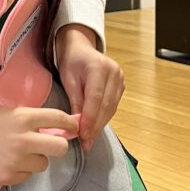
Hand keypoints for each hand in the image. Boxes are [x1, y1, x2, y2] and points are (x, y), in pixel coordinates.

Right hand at [0, 106, 77, 185]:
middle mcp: (23, 139)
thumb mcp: (11, 113)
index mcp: (24, 118)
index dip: (70, 123)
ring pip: (43, 165)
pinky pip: (26, 177)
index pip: (59, 119)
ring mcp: (16, 160)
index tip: (73, 127)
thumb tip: (59, 129)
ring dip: (35, 160)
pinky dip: (20, 171)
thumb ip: (33, 121)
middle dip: (58, 147)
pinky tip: (6, 163)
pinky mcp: (8, 177)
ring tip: (17, 154)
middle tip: (48, 146)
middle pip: (61, 148)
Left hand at [55, 24, 124, 150]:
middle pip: (105, 106)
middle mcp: (114, 73)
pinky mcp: (121, 85)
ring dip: (100, 125)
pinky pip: (113, 105)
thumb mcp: (68, 79)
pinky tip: (95, 127)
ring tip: (89, 139)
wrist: (81, 47)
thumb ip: (75, 101)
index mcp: (99, 68)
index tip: (83, 135)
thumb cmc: (71, 61)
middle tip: (86, 143)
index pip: (96, 99)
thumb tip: (78, 124)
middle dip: (95, 126)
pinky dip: (104, 117)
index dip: (90, 119)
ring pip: (111, 108)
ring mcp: (120, 79)